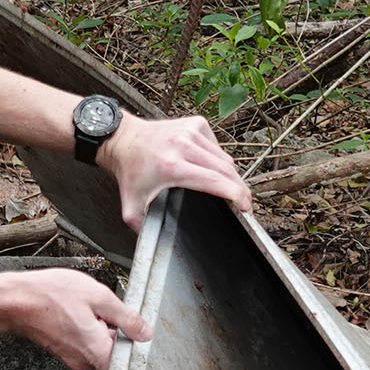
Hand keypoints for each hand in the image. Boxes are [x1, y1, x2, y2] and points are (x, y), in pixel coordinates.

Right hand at [0, 267, 151, 369]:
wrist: (14, 300)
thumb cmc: (50, 296)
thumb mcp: (98, 296)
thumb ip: (126, 317)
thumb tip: (145, 332)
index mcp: (97, 351)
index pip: (127, 369)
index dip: (137, 356)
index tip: (141, 342)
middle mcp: (84, 361)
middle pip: (114, 356)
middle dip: (119, 336)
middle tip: (113, 314)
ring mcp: (71, 358)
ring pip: (98, 348)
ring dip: (102, 331)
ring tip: (91, 309)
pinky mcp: (62, 351)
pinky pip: (84, 344)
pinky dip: (87, 330)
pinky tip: (79, 312)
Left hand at [98, 114, 250, 229]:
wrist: (123, 139)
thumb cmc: (130, 171)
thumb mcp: (130, 206)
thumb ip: (142, 228)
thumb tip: (153, 246)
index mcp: (171, 166)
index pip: (214, 181)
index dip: (236, 195)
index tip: (246, 206)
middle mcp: (183, 145)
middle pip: (225, 170)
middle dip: (240, 188)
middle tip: (244, 203)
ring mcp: (191, 131)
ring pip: (224, 158)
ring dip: (230, 175)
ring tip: (228, 188)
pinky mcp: (196, 123)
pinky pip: (217, 146)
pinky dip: (219, 159)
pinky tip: (210, 167)